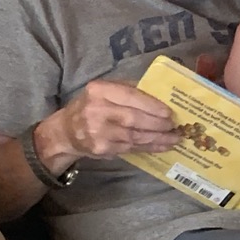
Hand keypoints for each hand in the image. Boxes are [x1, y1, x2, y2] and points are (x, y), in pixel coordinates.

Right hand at [56, 78, 180, 158]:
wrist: (66, 132)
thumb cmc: (90, 107)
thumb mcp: (103, 91)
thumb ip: (127, 90)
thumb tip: (159, 95)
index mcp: (99, 90)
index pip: (129, 96)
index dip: (151, 105)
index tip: (168, 111)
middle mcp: (96, 110)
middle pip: (133, 118)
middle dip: (157, 124)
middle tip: (174, 126)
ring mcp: (98, 132)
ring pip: (134, 136)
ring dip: (157, 138)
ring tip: (174, 138)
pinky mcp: (101, 149)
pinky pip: (130, 148)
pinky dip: (149, 148)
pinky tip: (161, 146)